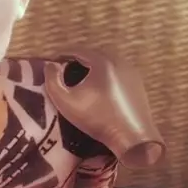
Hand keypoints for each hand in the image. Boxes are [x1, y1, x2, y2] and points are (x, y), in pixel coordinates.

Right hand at [43, 47, 164, 169]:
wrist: (132, 137)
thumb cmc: (97, 119)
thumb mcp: (66, 102)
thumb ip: (52, 80)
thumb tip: (51, 65)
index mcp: (102, 62)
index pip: (77, 50)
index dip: (62, 55)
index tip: (51, 64)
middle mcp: (119, 61)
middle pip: (93, 54)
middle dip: (77, 60)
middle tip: (63, 71)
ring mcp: (130, 72)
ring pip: (106, 63)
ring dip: (92, 68)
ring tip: (79, 80)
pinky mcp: (137, 83)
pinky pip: (116, 72)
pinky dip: (105, 75)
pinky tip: (98, 89)